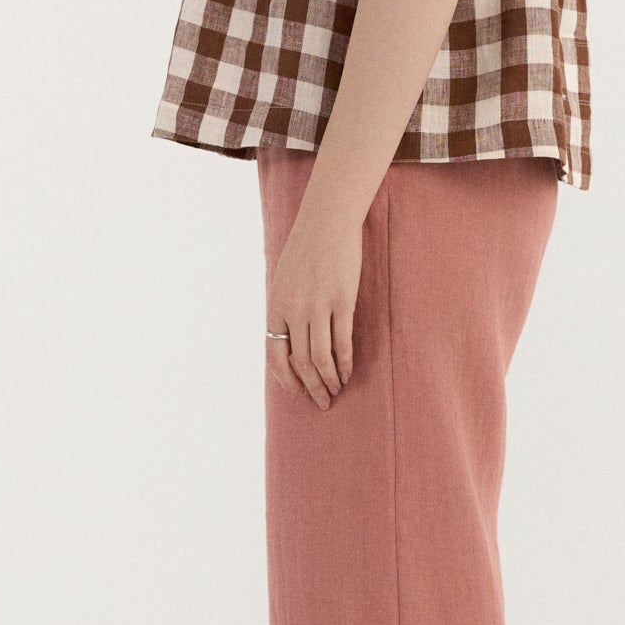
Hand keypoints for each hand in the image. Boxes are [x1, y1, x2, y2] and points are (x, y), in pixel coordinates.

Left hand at [268, 199, 361, 407]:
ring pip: (321, 358)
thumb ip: (284, 310)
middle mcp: (294, 311)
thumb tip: (288, 341)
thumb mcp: (283, 281)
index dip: (287, 381)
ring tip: (336, 391)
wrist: (326, 222)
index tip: (299, 392)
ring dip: (329, 380)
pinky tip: (348, 372)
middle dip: (312, 388)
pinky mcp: (342, 301)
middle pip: (301, 363)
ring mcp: (318, 306)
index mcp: (275, 307)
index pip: (275, 357)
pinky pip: (343, 342)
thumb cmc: (305, 250)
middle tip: (322, 402)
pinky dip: (345, 362)